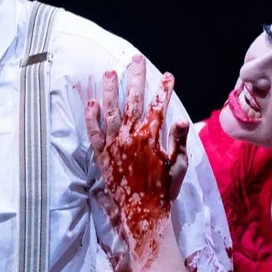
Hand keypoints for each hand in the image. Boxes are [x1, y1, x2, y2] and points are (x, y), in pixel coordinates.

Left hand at [85, 55, 189, 260]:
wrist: (142, 212)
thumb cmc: (163, 190)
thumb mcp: (179, 165)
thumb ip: (179, 140)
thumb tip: (180, 118)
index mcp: (150, 137)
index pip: (158, 106)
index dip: (164, 90)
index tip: (168, 75)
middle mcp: (130, 136)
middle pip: (132, 101)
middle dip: (135, 78)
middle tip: (136, 60)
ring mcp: (114, 145)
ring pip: (110, 111)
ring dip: (110, 90)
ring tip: (109, 72)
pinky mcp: (102, 155)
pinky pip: (94, 132)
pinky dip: (92, 117)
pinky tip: (91, 102)